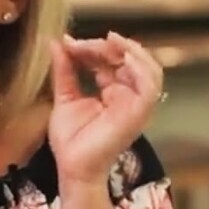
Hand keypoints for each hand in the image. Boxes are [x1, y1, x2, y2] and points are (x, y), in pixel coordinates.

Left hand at [48, 31, 164, 188]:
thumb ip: (64, 69)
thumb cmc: (71, 141)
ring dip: (131, 50)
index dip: (94, 48)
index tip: (69, 43)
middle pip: (130, 60)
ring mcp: (137, 105)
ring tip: (110, 40)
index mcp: (114, 92)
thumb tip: (57, 42)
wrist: (73, 168)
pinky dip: (141, 68)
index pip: (112, 61)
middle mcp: (129, 96)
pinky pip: (150, 86)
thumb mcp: (65, 96)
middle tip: (83, 43)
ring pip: (149, 69)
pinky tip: (125, 55)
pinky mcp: (140, 113)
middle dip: (108, 46)